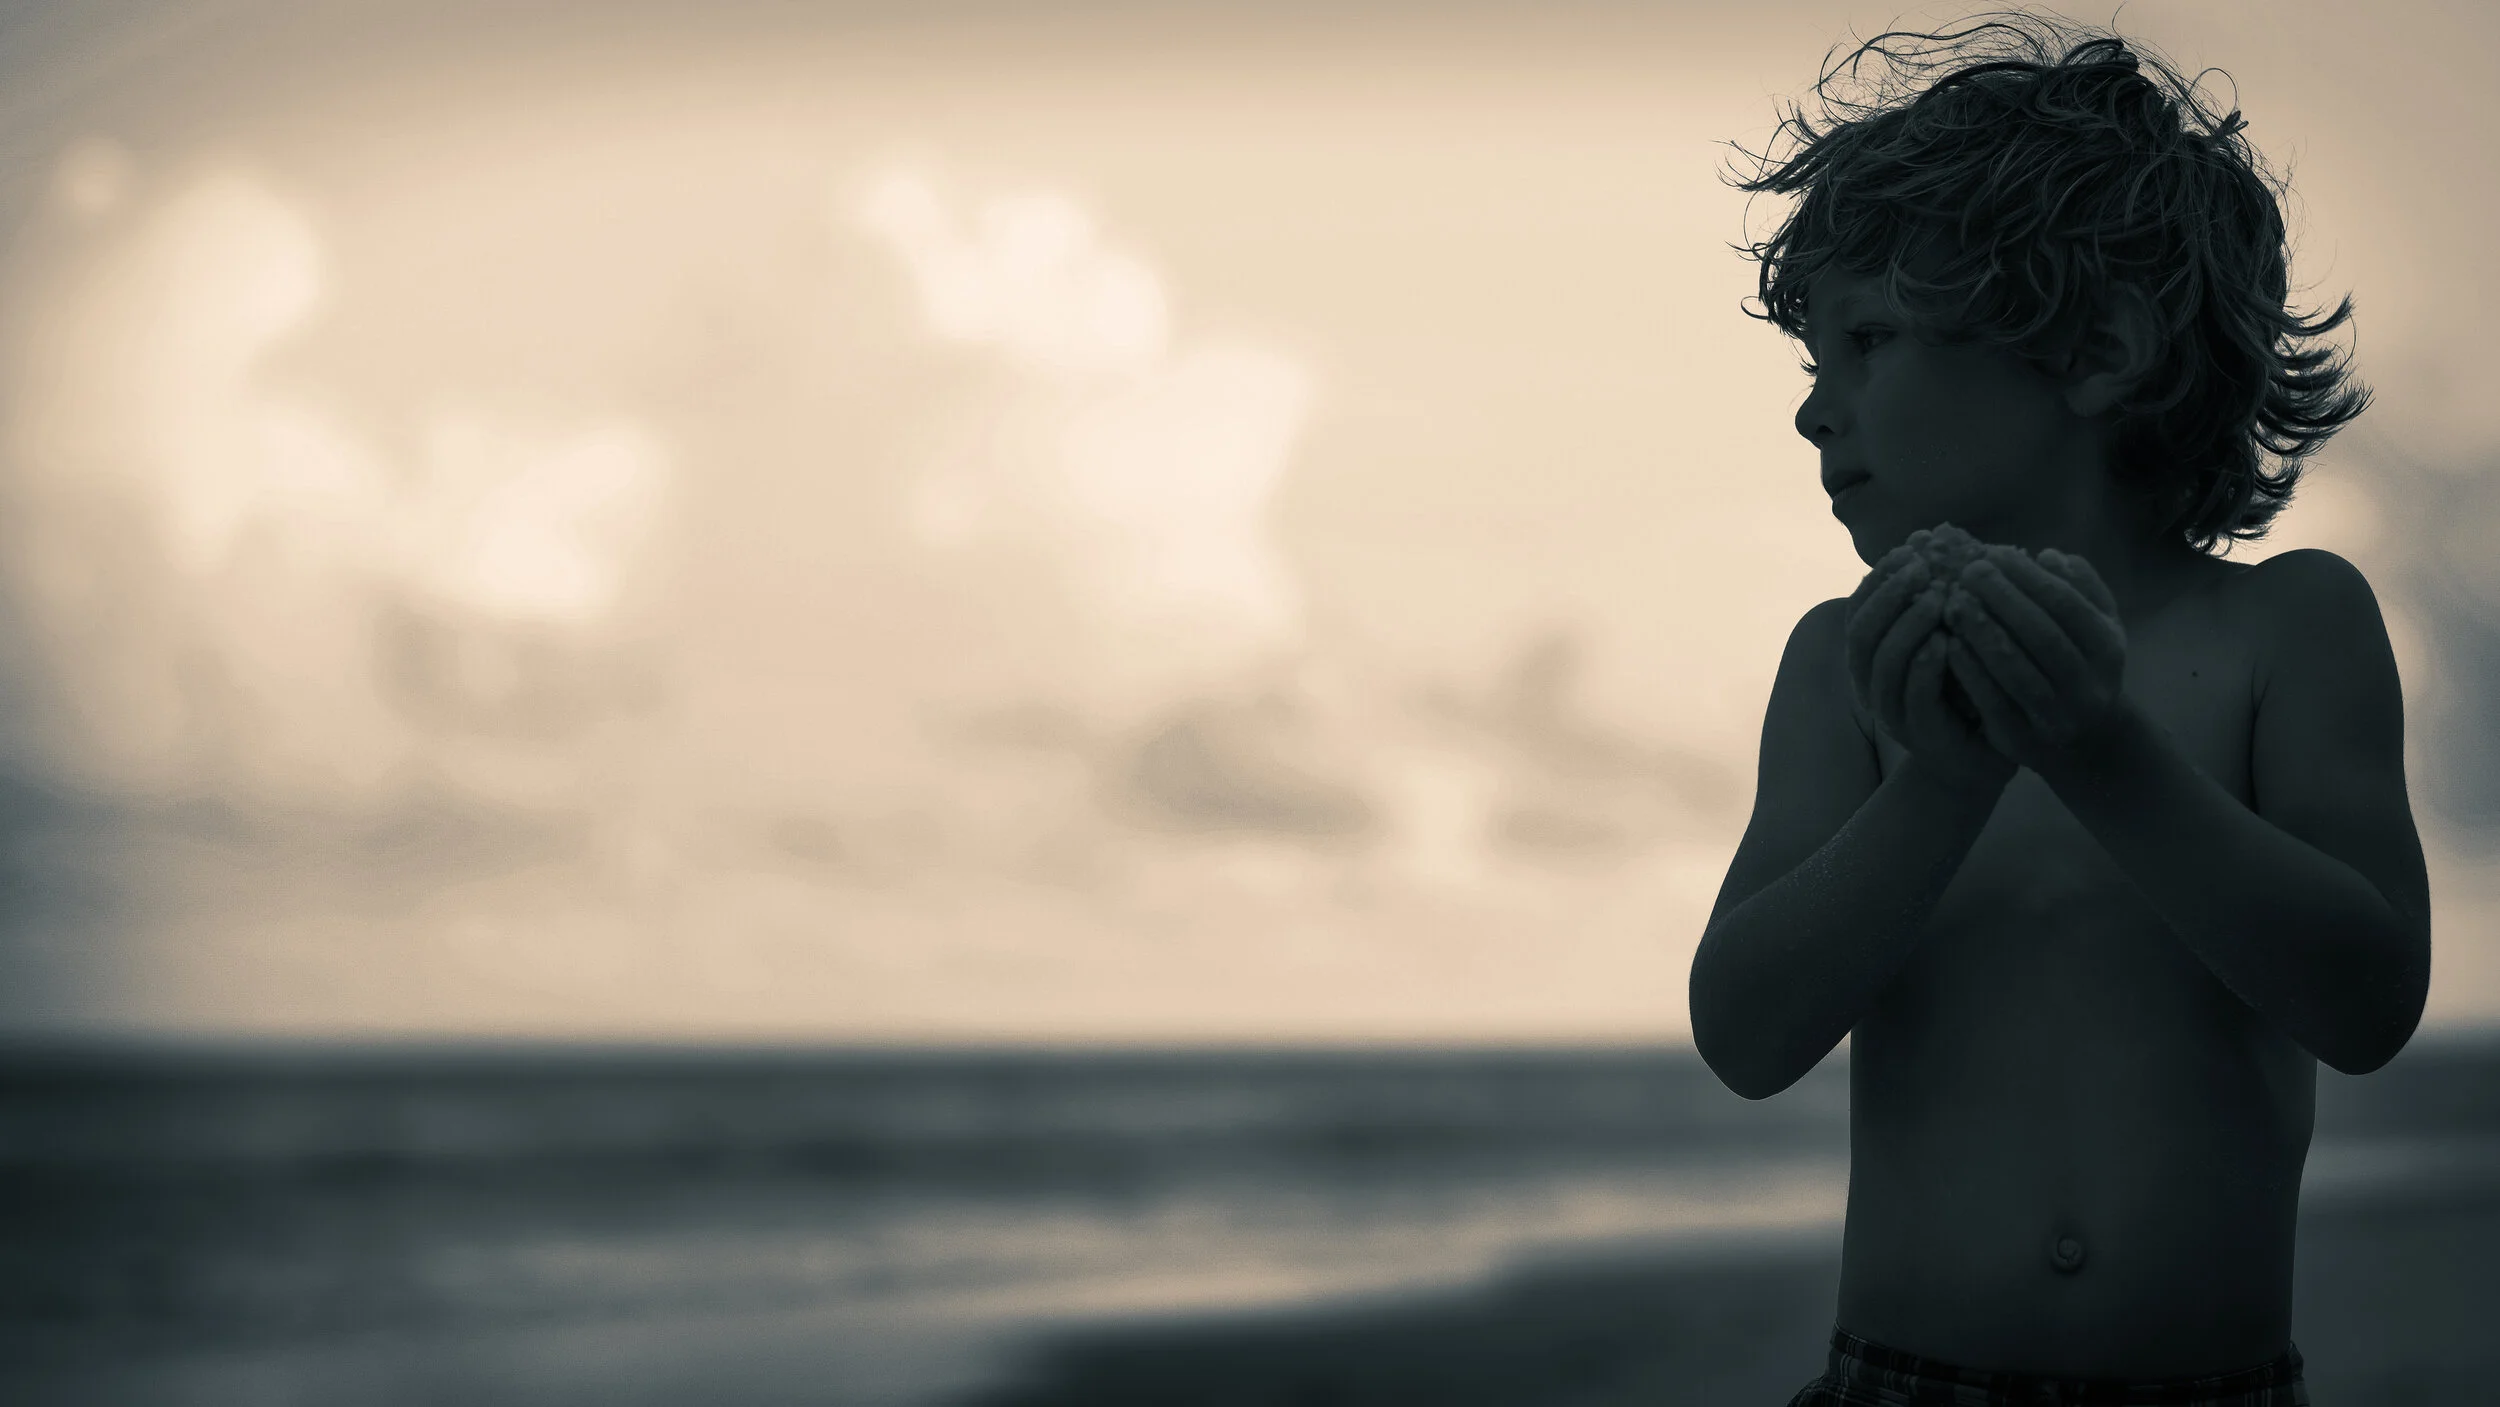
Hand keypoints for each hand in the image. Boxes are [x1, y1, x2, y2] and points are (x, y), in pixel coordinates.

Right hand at [1846, 549, 2015, 797]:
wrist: (1975, 761)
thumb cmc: (1965, 691)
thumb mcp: (1947, 639)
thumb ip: (1937, 599)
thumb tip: (1938, 536)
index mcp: (1872, 658)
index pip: (1858, 610)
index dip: (1878, 578)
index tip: (1908, 549)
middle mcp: (1871, 683)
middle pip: (1862, 632)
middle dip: (1889, 595)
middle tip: (1922, 566)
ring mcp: (1892, 711)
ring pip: (1884, 662)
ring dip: (1908, 625)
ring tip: (1938, 597)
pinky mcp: (1919, 733)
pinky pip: (1913, 695)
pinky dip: (1926, 666)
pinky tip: (1948, 642)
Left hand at [1938, 545, 2128, 781]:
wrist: (2086, 740)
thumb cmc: (2081, 665)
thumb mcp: (2096, 627)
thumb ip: (2081, 588)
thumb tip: (2049, 556)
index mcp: (2108, 649)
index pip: (2067, 606)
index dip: (2030, 577)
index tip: (1995, 553)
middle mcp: (2089, 685)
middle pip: (2043, 637)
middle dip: (2004, 599)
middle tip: (1969, 570)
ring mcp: (2058, 717)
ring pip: (2018, 672)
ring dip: (1983, 634)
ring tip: (1954, 602)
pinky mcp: (2024, 741)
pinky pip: (1995, 704)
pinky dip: (1972, 674)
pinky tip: (1950, 646)